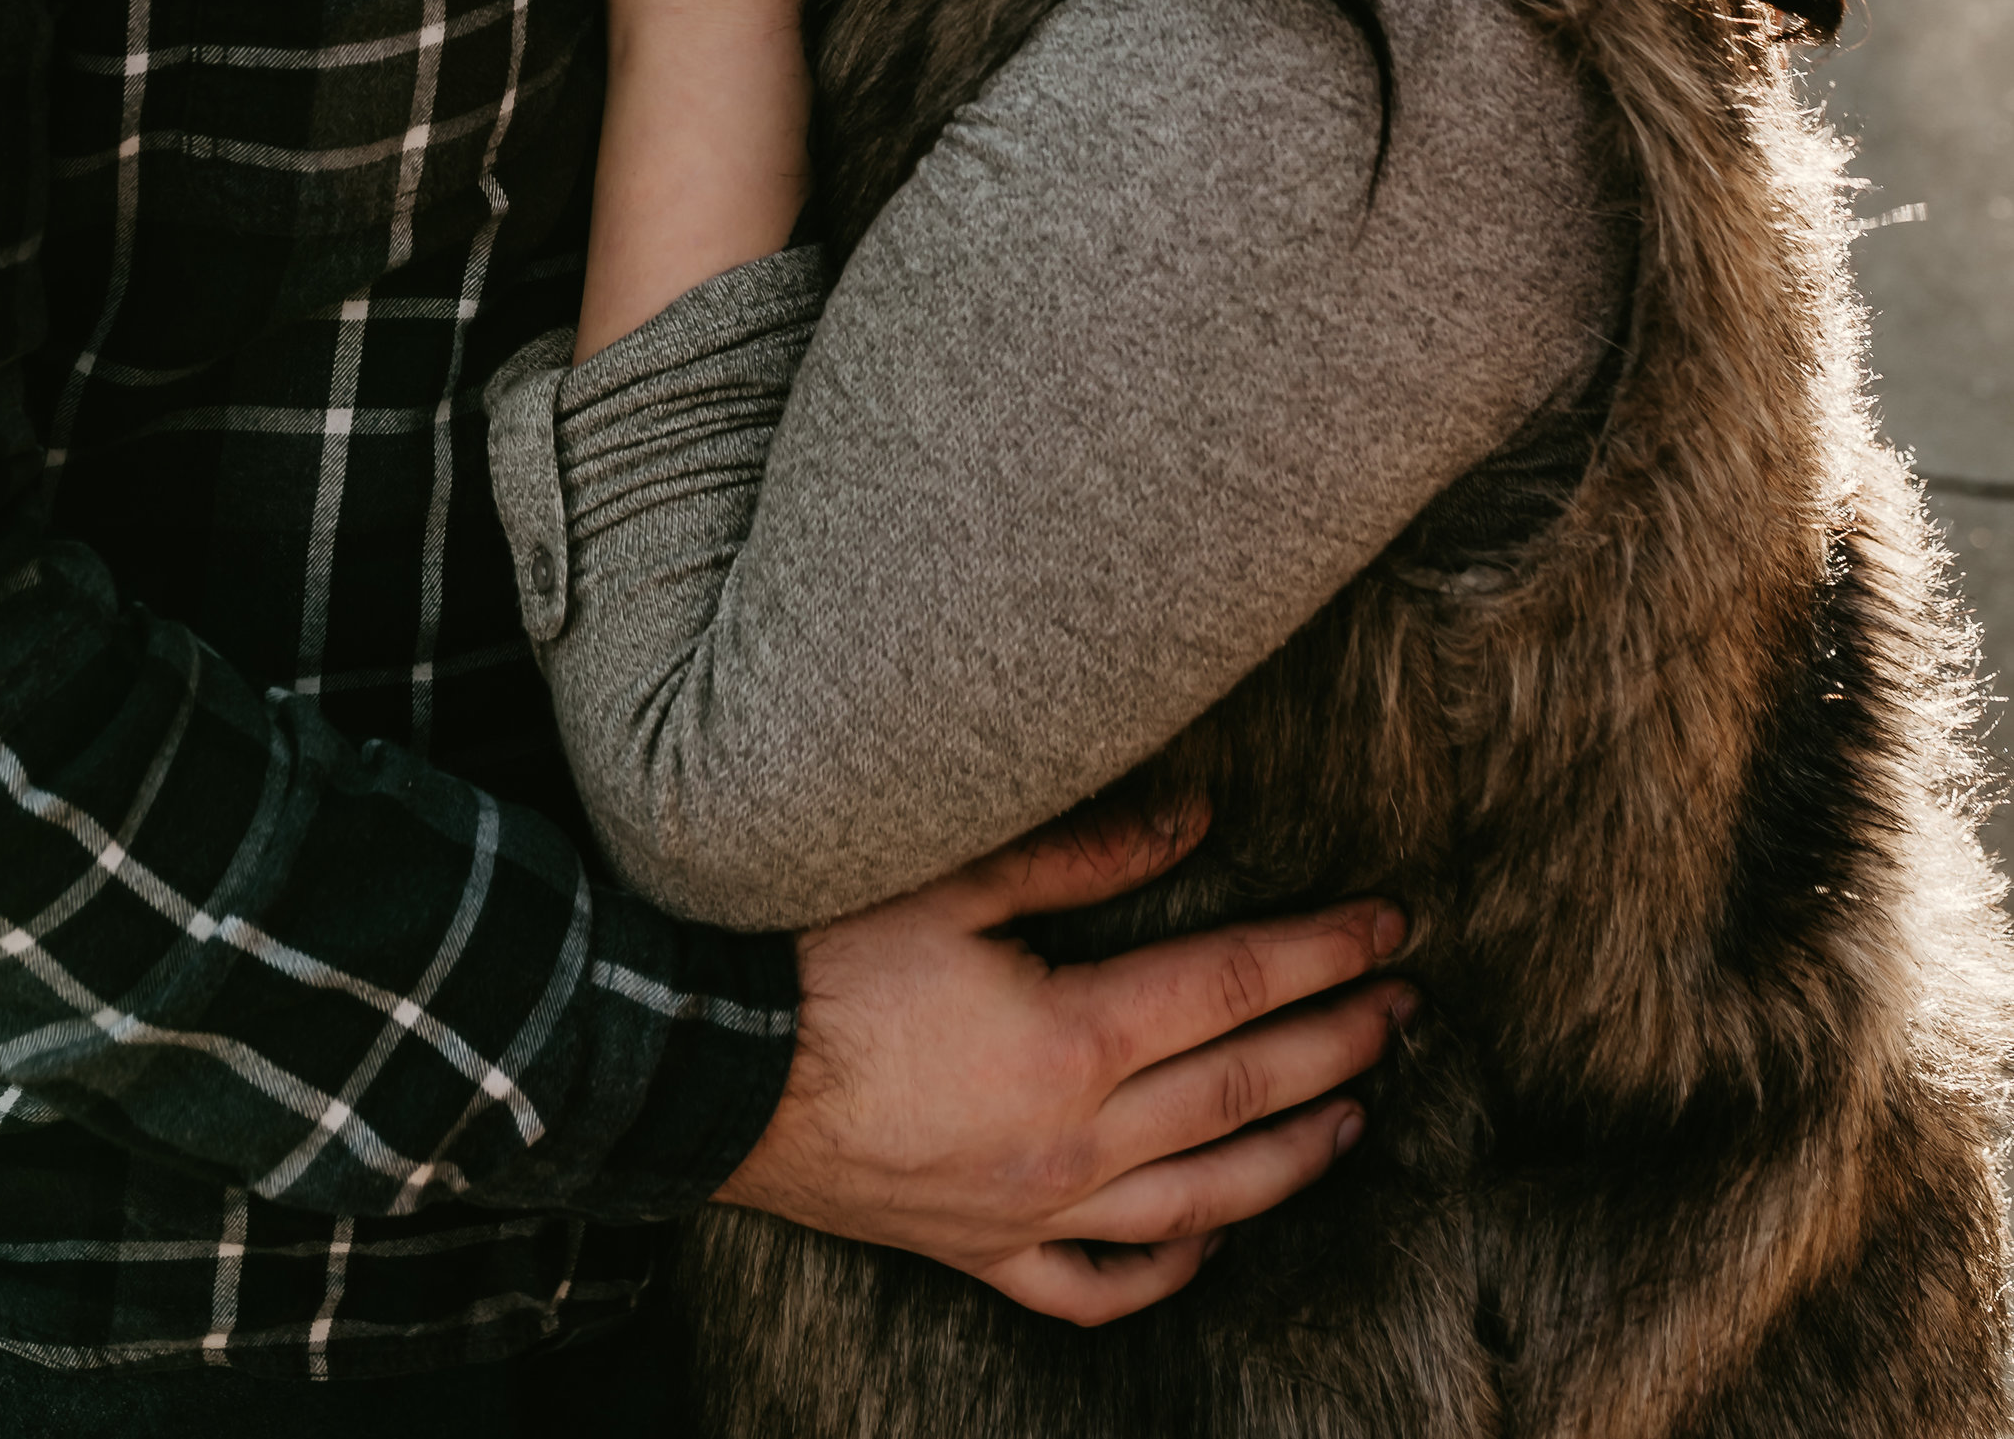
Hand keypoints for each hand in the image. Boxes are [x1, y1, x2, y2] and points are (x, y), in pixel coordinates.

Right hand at [715, 807, 1411, 1327]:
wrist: (698, 1065)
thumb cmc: (815, 955)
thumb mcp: (953, 875)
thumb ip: (1086, 851)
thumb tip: (1200, 819)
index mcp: (1069, 1043)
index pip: (1233, 991)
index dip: (1321, 953)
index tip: (1391, 924)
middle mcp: (1068, 1145)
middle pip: (1238, 1096)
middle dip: (1337, 1045)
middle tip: (1406, 1006)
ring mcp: (1026, 1213)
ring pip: (1198, 1205)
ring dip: (1290, 1158)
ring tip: (1356, 1116)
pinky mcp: (977, 1250)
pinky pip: (1096, 1285)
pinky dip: (1168, 1268)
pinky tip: (1211, 1238)